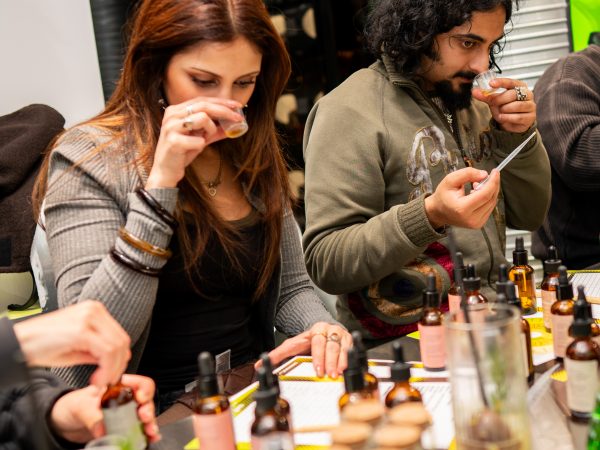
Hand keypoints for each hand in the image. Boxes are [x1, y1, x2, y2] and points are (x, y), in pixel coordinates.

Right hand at [13, 301, 130, 385]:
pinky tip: (96, 379)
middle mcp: (94, 310)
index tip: (112, 375)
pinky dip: (106, 369)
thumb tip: (118, 360)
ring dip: (112, 370)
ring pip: (116, 347)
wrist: (19, 343)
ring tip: (99, 382)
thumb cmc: (43, 345)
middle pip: (122, 341)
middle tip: (107, 382)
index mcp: (95, 310)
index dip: (120, 359)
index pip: (120, 336)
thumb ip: (99, 350)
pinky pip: (106, 351)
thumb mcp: (78, 347)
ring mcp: (88, 317)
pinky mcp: (82, 329)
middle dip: (118, 366)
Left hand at [49, 374, 159, 444]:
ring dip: (150, 424)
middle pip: (146, 401)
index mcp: (119, 388)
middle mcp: (127, 401)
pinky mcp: (125, 430)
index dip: (142, 388)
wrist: (66, 420)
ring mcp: (128, 416)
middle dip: (148, 408)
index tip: (140, 396)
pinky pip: (140, 431)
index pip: (138, 383)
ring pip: (146, 417)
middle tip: (144, 416)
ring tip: (150, 431)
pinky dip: (147, 435)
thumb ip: (93, 416)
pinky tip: (151, 438)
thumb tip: (103, 429)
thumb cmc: (75, 405)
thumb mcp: (81, 406)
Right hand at [146, 97, 243, 188]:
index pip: (202, 100)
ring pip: (203, 118)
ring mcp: (171, 127)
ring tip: (204, 139)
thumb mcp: (200, 139)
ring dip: (211, 130)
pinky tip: (193, 148)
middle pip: (204, 105)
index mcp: (176, 111)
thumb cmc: (182, 153)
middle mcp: (172, 115)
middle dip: (224, 111)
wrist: (166, 172)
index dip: (221, 102)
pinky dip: (201, 145)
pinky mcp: (173, 141)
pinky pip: (199, 140)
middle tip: (238, 118)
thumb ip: (214, 131)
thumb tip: (232, 125)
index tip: (237, 106)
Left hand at [258, 322, 351, 378]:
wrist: (324, 330)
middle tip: (327, 374)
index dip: (317, 356)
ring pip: (341, 348)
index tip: (317, 370)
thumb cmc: (309, 341)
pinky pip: (350, 349)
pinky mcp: (349, 340)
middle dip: (329, 361)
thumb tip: (259, 364)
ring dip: (340, 362)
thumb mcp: (293, 345)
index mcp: (315, 330)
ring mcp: (340, 334)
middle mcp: (329, 330)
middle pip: (330, 346)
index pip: (316, 342)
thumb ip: (278, 354)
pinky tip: (346, 369)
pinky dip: (349, 360)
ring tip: (337, 374)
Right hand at [425, 167, 499, 228]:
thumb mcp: (450, 180)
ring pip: (492, 203)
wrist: (438, 212)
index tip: (495, 172)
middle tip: (488, 175)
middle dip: (492, 185)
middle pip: (491, 199)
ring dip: (489, 191)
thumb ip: (467, 174)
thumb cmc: (443, 196)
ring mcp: (475, 223)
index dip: (493, 182)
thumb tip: (484, 174)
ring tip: (477, 185)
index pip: (485, 194)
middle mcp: (470, 219)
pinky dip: (487, 198)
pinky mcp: (478, 224)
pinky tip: (477, 194)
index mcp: (462, 208)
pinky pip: (489, 208)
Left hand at [472, 78, 535, 132]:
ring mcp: (530, 105)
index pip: (511, 82)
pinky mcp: (530, 117)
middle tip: (494, 104)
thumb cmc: (504, 110)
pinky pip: (517, 117)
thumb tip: (475, 91)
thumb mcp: (494, 102)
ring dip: (504, 110)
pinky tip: (503, 118)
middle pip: (513, 94)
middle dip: (500, 99)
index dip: (501, 82)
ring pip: (516, 105)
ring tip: (500, 112)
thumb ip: (486, 96)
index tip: (491, 84)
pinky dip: (507, 118)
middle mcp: (528, 94)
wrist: (510, 124)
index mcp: (519, 87)